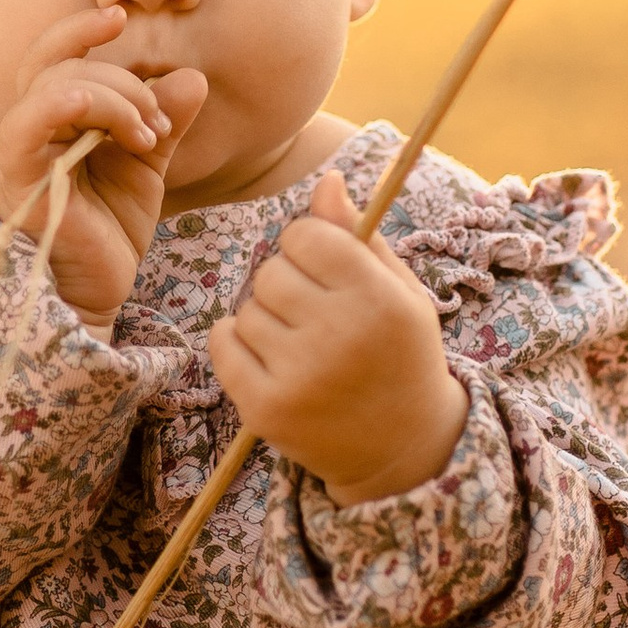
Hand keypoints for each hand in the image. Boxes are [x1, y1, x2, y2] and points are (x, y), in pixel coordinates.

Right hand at [0, 7, 207, 327]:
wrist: (99, 291)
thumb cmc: (111, 231)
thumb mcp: (146, 166)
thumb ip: (164, 121)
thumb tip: (192, 76)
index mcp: (52, 118)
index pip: (54, 54)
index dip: (80, 28)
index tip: (120, 17)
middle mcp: (28, 128)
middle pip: (63, 65)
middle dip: (125, 83)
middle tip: (160, 123)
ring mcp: (19, 152)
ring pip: (55, 85)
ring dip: (114, 98)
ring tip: (147, 137)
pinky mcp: (18, 178)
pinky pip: (27, 124)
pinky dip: (64, 103)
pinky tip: (107, 118)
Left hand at [208, 168, 469, 502]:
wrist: (404, 448)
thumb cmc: (400, 354)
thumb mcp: (399, 292)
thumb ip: (359, 236)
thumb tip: (327, 180)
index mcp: (377, 298)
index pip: (306, 234)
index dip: (311, 248)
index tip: (328, 273)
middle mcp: (340, 335)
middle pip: (271, 271)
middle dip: (287, 285)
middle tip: (318, 318)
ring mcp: (300, 376)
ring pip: (247, 309)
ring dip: (266, 320)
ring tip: (304, 348)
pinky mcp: (267, 409)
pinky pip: (222, 344)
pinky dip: (235, 345)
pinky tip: (270, 360)